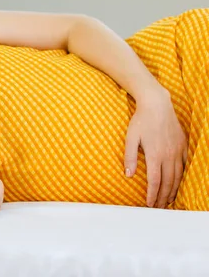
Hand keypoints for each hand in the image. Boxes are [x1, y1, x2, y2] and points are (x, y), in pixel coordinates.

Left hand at [124, 87, 187, 207]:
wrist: (157, 105)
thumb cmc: (140, 121)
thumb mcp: (130, 138)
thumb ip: (129, 158)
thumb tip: (128, 176)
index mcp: (155, 155)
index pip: (154, 181)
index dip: (152, 194)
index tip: (149, 204)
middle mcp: (168, 155)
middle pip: (167, 182)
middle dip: (163, 197)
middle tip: (158, 208)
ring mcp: (177, 150)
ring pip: (178, 176)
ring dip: (173, 190)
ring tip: (168, 201)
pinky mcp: (183, 145)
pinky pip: (185, 165)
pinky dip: (182, 177)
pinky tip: (178, 183)